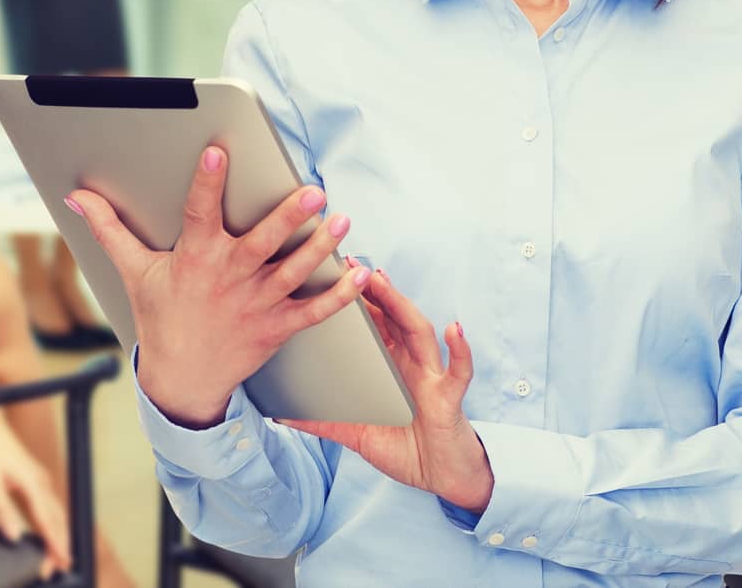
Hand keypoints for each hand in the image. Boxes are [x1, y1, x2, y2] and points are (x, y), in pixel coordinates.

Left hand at [0, 409, 70, 579]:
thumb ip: (2, 509)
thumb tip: (14, 537)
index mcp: (32, 482)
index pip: (47, 519)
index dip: (55, 543)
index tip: (62, 561)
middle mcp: (42, 482)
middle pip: (57, 518)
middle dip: (60, 544)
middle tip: (63, 568)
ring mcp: (41, 481)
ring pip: (56, 513)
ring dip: (59, 535)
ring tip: (60, 559)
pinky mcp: (37, 482)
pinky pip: (50, 507)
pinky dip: (54, 524)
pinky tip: (51, 536)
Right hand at [67, 146, 367, 427]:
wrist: (182, 380)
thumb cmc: (161, 317)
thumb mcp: (134, 271)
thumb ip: (109, 228)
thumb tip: (77, 195)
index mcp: (194, 259)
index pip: (199, 213)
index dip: (207, 183)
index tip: (217, 153)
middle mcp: (228, 279)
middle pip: (262, 243)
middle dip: (288, 216)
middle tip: (312, 190)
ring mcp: (256, 305)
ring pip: (294, 271)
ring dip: (321, 247)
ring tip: (341, 219)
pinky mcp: (277, 327)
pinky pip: (313, 310)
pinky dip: (339, 294)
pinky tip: (361, 273)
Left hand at [280, 267, 493, 512]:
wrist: (443, 478)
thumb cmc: (404, 448)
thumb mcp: (356, 433)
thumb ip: (323, 422)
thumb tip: (281, 416)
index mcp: (389, 365)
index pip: (373, 324)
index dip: (355, 299)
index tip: (332, 273)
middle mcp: (410, 363)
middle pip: (393, 317)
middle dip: (374, 289)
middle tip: (351, 263)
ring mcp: (430, 377)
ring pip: (418, 332)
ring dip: (401, 305)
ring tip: (382, 282)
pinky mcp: (448, 398)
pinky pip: (458, 372)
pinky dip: (460, 350)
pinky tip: (454, 330)